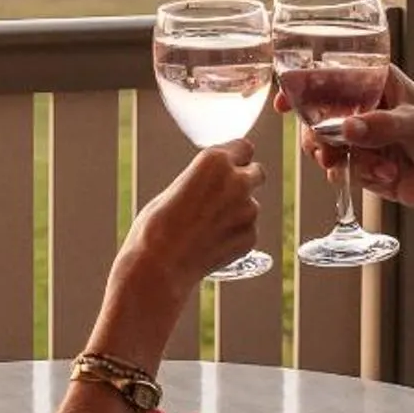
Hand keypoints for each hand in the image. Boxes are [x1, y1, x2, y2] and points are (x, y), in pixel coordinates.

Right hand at [115, 143, 263, 310]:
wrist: (159, 265)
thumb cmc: (157, 225)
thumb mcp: (177, 188)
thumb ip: (204, 180)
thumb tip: (216, 182)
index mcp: (215, 161)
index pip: (244, 147)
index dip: (236, 158)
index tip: (230, 166)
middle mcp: (237, 181)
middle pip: (257, 172)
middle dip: (245, 180)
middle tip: (225, 196)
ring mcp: (248, 210)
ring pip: (251, 205)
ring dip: (237, 212)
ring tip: (206, 228)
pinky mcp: (251, 236)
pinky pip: (248, 230)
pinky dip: (235, 235)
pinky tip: (211, 243)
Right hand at [285, 68, 413, 215]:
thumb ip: (382, 126)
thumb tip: (347, 129)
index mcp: (375, 82)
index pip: (329, 77)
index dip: (301, 86)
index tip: (284, 100)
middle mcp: (362, 107)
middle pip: (316, 115)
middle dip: (316, 135)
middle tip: (325, 148)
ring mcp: (360, 138)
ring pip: (322, 145)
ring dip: (335, 158)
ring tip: (353, 166)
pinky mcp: (361, 165)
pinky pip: (340, 171)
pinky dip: (356, 176)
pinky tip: (386, 176)